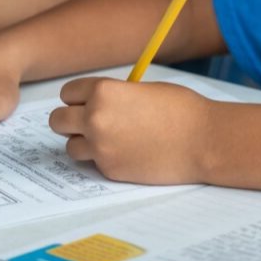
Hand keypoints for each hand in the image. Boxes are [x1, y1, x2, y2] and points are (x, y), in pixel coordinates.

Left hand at [49, 77, 211, 183]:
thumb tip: (98, 104)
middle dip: (71, 120)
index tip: (88, 102)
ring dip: (83, 143)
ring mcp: (100, 148)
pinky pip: (93, 164)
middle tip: (89, 122)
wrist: (202, 140)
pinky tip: (125, 152)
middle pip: (58, 120)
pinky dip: (103, 159)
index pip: (68, 93)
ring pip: (70, 146)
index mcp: (103, 92)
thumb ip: (114, 96)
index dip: (79, 97)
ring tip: (108, 140)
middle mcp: (95, 119)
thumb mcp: (142, 90)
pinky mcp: (110, 170)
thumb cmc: (180, 109)